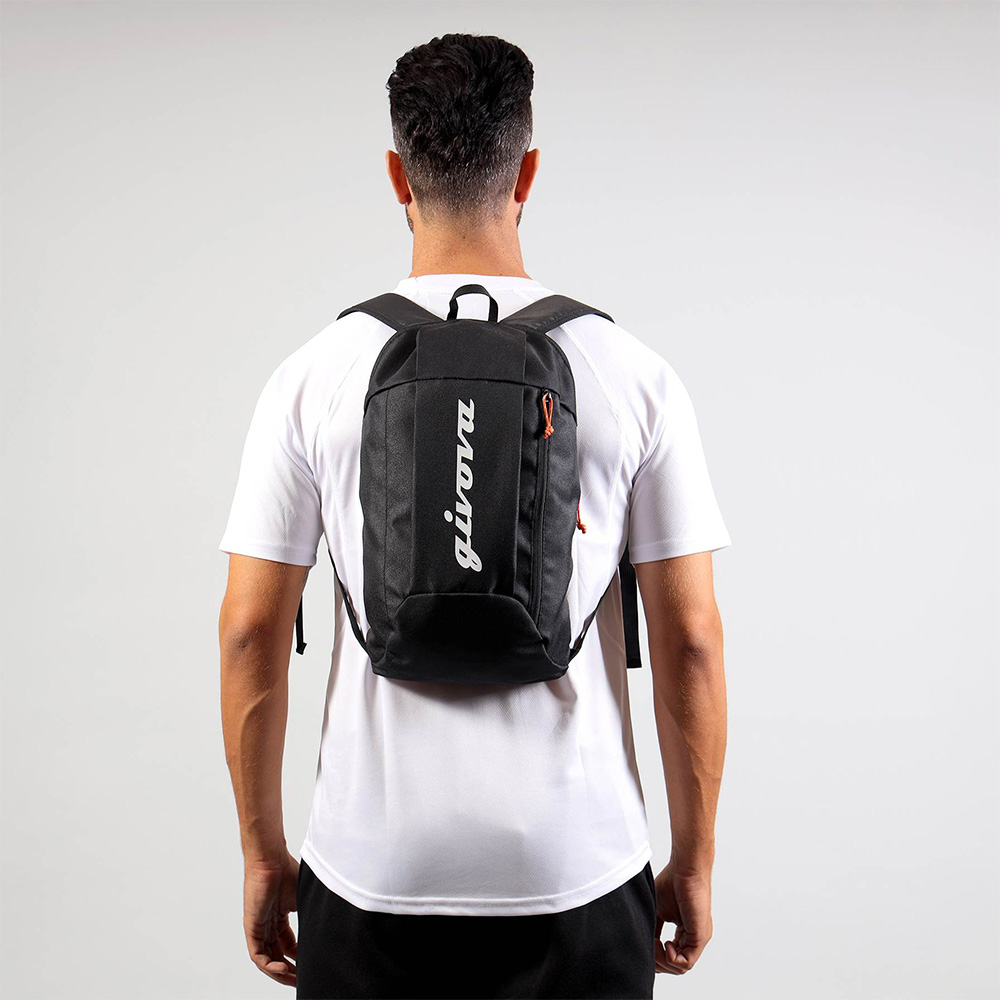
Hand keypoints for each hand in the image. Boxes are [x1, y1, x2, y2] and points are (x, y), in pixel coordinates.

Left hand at [243, 852, 298, 986]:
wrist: (272, 859)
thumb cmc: (288, 871)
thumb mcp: (304, 900)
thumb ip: (310, 917)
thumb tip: (327, 932)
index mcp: (280, 917)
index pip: (288, 946)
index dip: (298, 959)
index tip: (309, 968)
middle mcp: (268, 924)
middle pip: (277, 956)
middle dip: (290, 971)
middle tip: (302, 981)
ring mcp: (259, 927)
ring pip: (266, 959)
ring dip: (280, 973)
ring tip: (294, 979)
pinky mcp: (251, 927)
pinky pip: (257, 955)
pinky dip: (269, 966)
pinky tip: (283, 969)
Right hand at [653, 862, 712, 974]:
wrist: (684, 868)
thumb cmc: (672, 882)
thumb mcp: (657, 911)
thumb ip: (654, 930)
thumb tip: (644, 946)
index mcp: (685, 934)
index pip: (671, 958)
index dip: (655, 957)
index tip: (645, 944)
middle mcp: (693, 938)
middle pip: (675, 967)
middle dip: (657, 962)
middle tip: (648, 946)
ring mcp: (698, 939)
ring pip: (680, 967)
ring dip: (663, 960)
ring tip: (656, 943)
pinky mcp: (701, 936)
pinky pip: (687, 962)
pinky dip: (672, 958)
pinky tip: (665, 943)